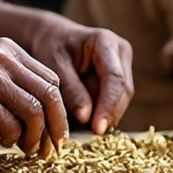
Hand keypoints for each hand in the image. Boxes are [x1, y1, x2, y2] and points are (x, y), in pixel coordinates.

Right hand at [0, 39, 69, 152]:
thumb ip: (12, 86)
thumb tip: (42, 121)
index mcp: (9, 50)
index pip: (50, 79)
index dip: (58, 107)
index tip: (57, 130)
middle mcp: (4, 59)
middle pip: (50, 95)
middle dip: (57, 125)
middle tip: (54, 147)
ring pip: (35, 112)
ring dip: (34, 137)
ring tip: (27, 149)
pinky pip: (11, 126)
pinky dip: (11, 139)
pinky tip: (2, 142)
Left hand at [27, 17, 134, 134]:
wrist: (51, 38)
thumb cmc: (50, 47)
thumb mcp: (53, 65)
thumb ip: (71, 90)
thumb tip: (87, 117)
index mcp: (106, 42)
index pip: (114, 78)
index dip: (108, 105)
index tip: (98, 128)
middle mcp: (120, 52)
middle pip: (122, 91)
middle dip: (107, 114)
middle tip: (88, 135)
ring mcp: (123, 66)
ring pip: (120, 100)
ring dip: (102, 114)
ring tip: (79, 124)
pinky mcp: (119, 79)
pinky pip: (114, 102)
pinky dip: (99, 112)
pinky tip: (83, 119)